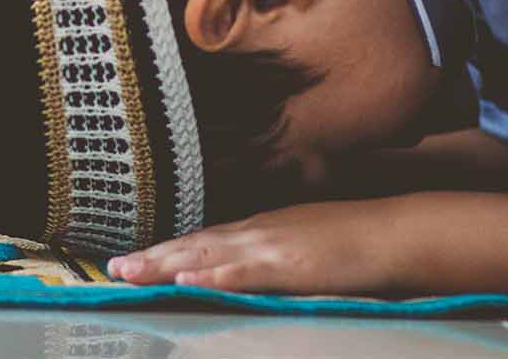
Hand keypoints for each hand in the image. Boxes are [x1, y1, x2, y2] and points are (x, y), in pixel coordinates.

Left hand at [108, 198, 407, 295]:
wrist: (396, 232)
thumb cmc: (356, 240)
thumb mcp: (302, 239)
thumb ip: (271, 250)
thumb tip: (244, 262)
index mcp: (259, 228)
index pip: (201, 238)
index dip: (164, 249)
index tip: (132, 258)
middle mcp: (256, 232)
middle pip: (192, 243)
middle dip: (151, 256)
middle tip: (111, 267)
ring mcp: (271, 246)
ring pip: (206, 254)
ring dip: (165, 263)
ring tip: (129, 272)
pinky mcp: (291, 265)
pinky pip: (245, 271)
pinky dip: (213, 274)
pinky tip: (187, 279)